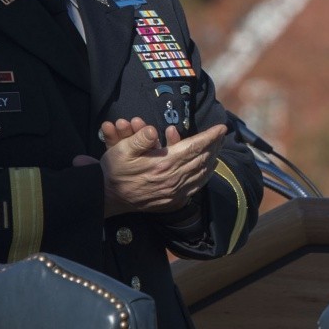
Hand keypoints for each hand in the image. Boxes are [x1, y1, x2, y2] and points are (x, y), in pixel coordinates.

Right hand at [100, 119, 226, 216]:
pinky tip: (207, 169)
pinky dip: (204, 176)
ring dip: (212, 159)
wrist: (107, 198)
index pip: (195, 147)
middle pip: (202, 159)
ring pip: (201, 173)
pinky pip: (195, 187)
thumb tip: (152, 129)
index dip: (210, 136)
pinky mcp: (172, 201)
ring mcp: (175, 192)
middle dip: (214, 145)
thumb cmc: (114, 171)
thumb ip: (139, 139)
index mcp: (164, 163)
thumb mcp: (121, 151)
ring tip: (218, 149)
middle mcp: (174, 178)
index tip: (222, 127)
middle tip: (221, 135)